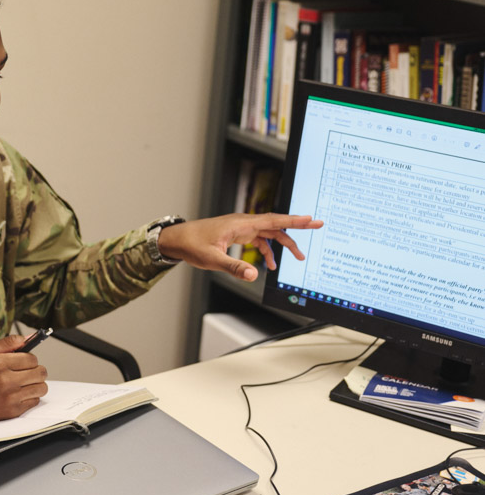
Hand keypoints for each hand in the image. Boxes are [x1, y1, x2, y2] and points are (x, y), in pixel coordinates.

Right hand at [0, 335, 47, 426]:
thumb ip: (6, 343)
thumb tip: (26, 338)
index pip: (32, 359)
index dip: (30, 359)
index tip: (24, 361)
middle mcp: (6, 381)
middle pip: (40, 373)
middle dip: (36, 370)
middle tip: (27, 371)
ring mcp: (10, 398)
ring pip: (41, 388)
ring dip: (36, 384)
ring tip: (25, 383)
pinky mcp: (12, 411)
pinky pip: (35, 401)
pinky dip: (31, 397)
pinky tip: (19, 394)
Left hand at [158, 213, 323, 281]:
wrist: (177, 240)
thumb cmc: (192, 244)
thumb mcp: (213, 259)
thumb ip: (234, 267)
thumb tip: (254, 275)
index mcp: (240, 224)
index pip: (273, 220)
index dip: (294, 220)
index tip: (311, 219)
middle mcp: (244, 223)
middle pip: (276, 225)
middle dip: (297, 228)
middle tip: (317, 227)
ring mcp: (241, 229)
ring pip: (269, 233)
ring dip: (283, 244)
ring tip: (297, 257)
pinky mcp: (237, 235)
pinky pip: (259, 241)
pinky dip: (267, 251)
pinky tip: (271, 265)